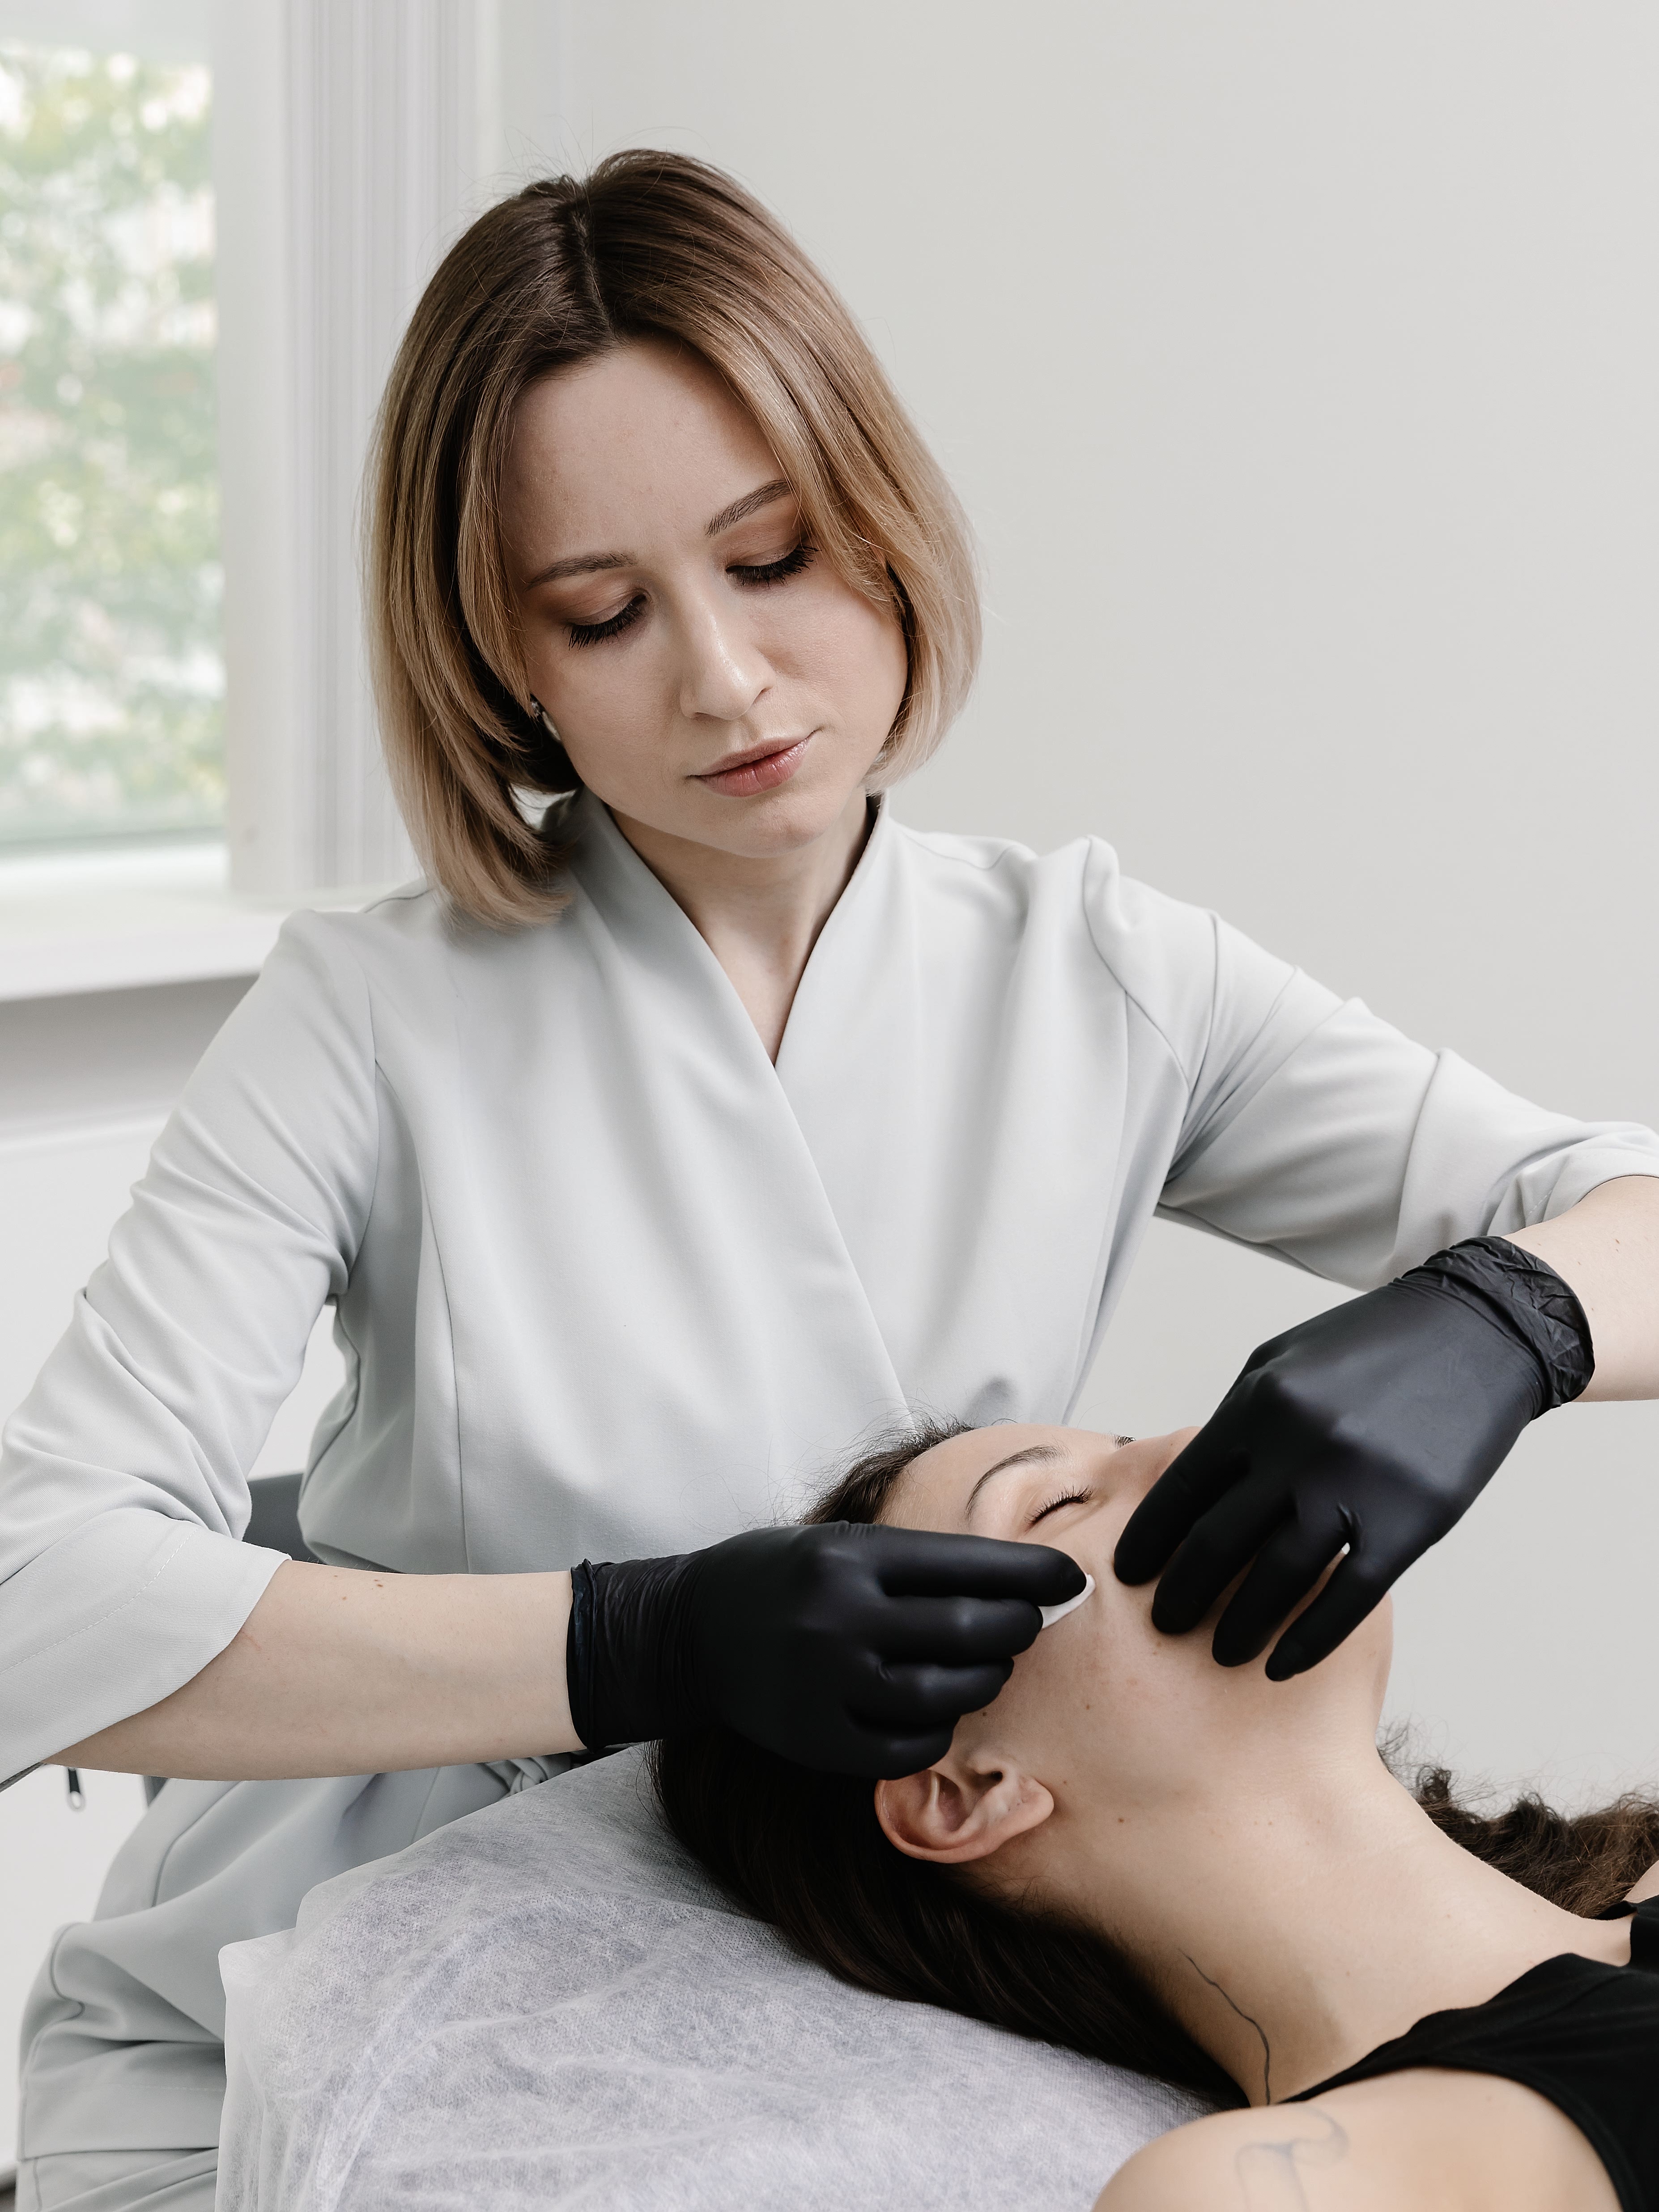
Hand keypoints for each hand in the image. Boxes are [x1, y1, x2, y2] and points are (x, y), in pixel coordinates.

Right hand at [568, 1522, 1084, 1776]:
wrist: (691, 1632)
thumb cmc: (782, 1577)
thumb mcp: (840, 1543)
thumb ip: (917, 1564)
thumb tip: (1017, 1582)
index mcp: (850, 1558)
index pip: (967, 1564)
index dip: (1031, 1573)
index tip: (1070, 1577)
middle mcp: (841, 1620)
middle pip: (970, 1632)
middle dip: (1017, 1628)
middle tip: (1026, 1624)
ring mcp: (828, 1686)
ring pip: (948, 1695)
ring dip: (982, 1679)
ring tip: (982, 1664)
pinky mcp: (819, 1741)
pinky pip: (912, 1747)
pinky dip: (938, 1728)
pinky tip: (934, 1706)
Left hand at [1112, 1241, 1589, 1679]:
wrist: (1476, 1333)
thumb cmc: (1372, 1347)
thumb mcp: (1284, 1363)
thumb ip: (1237, 1423)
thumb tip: (1196, 1487)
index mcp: (1259, 1404)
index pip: (1183, 1489)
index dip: (1150, 1540)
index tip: (1128, 1575)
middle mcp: (1298, 1447)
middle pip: (1218, 1542)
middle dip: (1181, 1593)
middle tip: (1164, 1624)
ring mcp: (1356, 1486)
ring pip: (1277, 1580)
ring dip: (1239, 1627)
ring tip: (1219, 1653)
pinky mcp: (1410, 1521)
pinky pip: (1348, 1598)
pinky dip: (1309, 1640)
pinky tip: (1282, 1665)